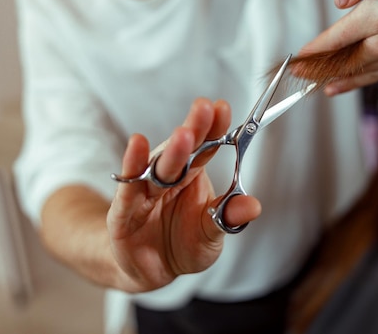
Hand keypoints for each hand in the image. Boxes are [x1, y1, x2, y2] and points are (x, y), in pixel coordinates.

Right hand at [107, 98, 261, 291]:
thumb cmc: (182, 243)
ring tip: (184, 134)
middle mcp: (168, 177)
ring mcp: (145, 191)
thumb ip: (227, 217)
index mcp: (191, 175)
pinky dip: (132, 166)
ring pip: (159, 167)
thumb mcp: (211, 232)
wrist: (149, 269)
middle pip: (182, 150)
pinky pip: (129, 189)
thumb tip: (253, 206)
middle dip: (194, 128)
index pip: (205, 147)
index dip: (213, 127)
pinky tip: (137, 144)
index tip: (223, 107)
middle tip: (205, 107)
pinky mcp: (124, 212)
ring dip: (171, 151)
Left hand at [298, 0, 377, 94]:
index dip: (313, 51)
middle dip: (320, 69)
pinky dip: (370, 80)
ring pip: (369, 73)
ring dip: (343, 80)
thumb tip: (341, 1)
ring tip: (324, 86)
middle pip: (347, 62)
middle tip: (301, 75)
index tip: (298, 58)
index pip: (335, 39)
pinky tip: (359, 82)